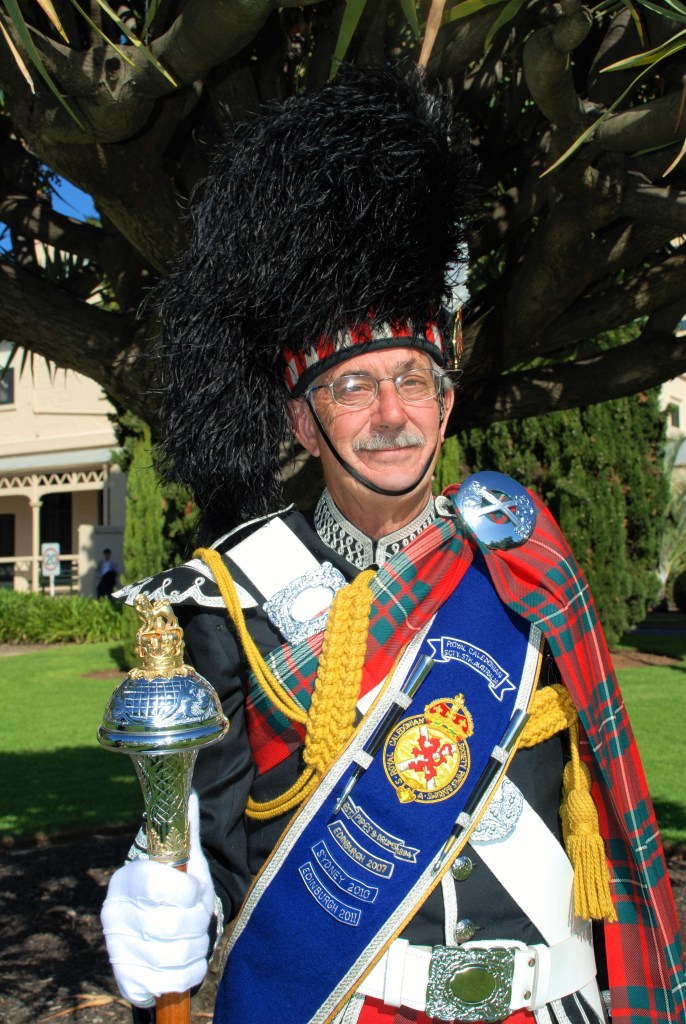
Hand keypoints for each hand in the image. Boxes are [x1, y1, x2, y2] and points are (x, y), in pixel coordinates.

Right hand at [101, 793, 214, 1006]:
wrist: (152, 935)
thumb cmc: (171, 891)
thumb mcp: (181, 860)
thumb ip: (186, 830)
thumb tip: (191, 794)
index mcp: (125, 880)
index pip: (156, 885)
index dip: (187, 890)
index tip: (196, 889)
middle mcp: (114, 916)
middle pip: (172, 925)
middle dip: (198, 919)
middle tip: (199, 913)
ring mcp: (119, 951)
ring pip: (178, 954)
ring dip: (199, 945)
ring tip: (194, 934)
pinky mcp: (129, 981)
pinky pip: (175, 981)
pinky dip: (192, 971)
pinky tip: (187, 959)